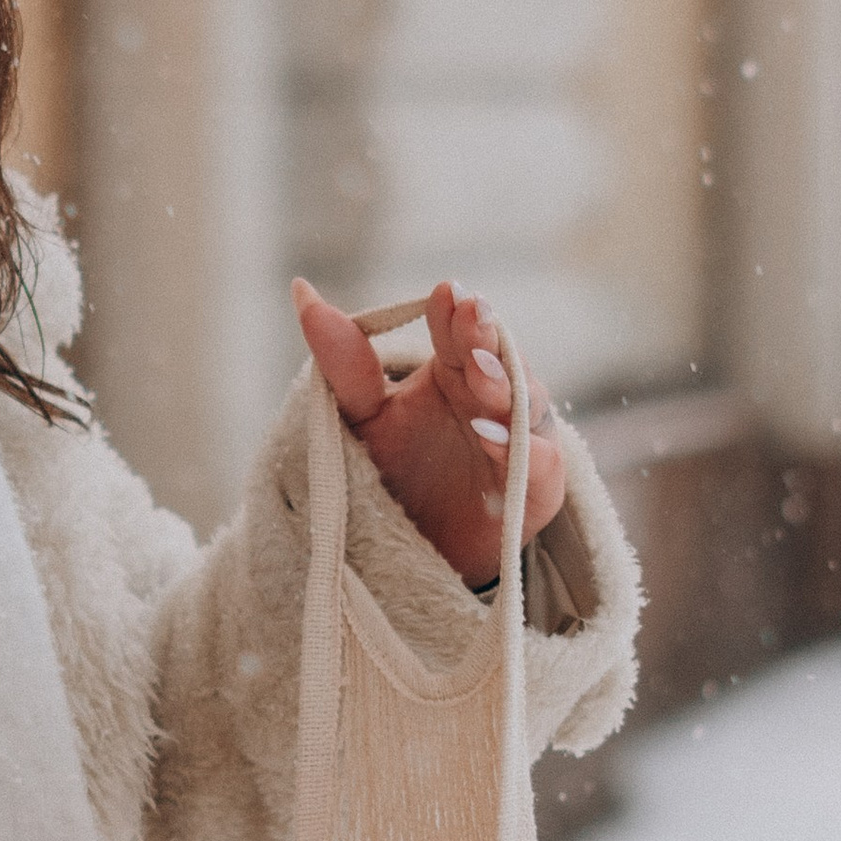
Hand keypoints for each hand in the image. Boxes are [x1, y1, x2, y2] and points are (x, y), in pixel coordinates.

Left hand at [291, 278, 566, 588]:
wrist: (409, 551)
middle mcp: (493, 399)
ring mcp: (518, 442)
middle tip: (472, 314)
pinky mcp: (533, 491)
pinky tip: (490, 435)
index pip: (461, 331)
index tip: (443, 293)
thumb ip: (342, 363)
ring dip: (505, 385)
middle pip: (499, 358)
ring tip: (477, 371)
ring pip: (526, 403)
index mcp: (455, 372)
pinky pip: (539, 464)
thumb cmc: (392, 473)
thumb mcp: (360, 417)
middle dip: (486, 335)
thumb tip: (301, 290)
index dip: (455, 312)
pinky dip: (519, 449)